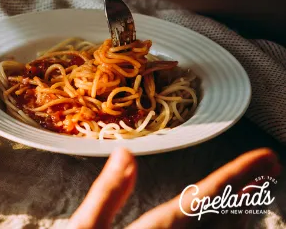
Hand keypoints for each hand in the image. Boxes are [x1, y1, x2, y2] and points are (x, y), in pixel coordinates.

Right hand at [68, 148, 280, 228]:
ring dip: (241, 219)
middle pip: (224, 222)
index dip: (237, 175)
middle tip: (269, 170)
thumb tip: (126, 154)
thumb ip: (106, 195)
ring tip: (253, 196)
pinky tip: (232, 228)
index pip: (204, 200)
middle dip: (246, 193)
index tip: (266, 158)